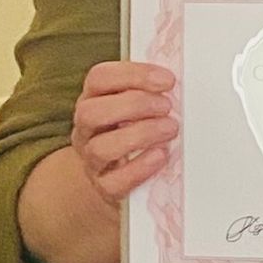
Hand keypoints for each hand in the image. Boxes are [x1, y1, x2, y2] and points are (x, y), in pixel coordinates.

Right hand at [69, 59, 177, 206]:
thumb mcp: (136, 107)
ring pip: (100, 148)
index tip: (168, 80)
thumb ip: (151, 93)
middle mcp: (85, 129)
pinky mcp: (104, 187)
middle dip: (134, 105)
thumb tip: (177, 85)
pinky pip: (114, 182)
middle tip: (167, 106)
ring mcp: (91, 160)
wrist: (116, 175)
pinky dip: (140, 168)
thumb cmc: (133, 131)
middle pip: (92, 113)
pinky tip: (161, 155)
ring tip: (170, 129)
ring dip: (140, 135)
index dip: (133, 76)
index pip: (99, 79)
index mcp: (92, 100)